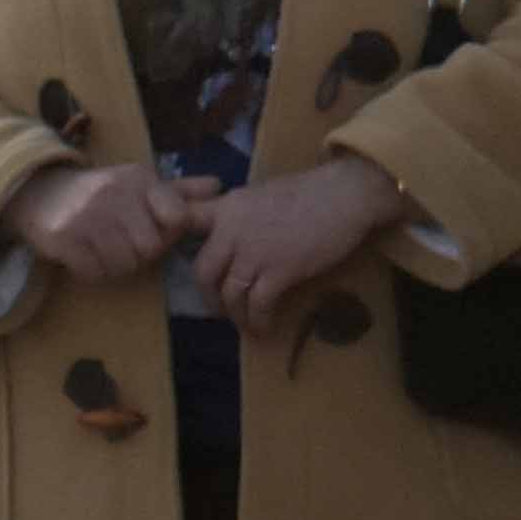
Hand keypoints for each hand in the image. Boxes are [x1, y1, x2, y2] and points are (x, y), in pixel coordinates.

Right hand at [6, 156, 209, 285]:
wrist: (40, 192)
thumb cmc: (101, 193)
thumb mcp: (140, 185)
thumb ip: (180, 191)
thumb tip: (220, 186)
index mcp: (139, 179)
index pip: (176, 218)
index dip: (167, 232)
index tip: (151, 228)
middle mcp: (114, 193)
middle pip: (150, 248)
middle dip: (138, 253)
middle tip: (121, 241)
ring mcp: (87, 215)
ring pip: (123, 264)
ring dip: (115, 265)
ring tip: (102, 247)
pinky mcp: (63, 236)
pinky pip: (94, 272)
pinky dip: (92, 270)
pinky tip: (84, 254)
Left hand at [201, 151, 409, 344]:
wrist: (344, 194)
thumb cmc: (310, 192)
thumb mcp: (262, 195)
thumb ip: (241, 215)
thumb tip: (234, 235)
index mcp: (227, 207)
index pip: (185, 221)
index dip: (175, 242)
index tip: (186, 262)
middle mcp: (232, 230)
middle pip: (204, 272)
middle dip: (210, 296)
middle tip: (220, 308)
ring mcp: (254, 251)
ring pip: (230, 293)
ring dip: (236, 314)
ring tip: (246, 323)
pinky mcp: (279, 270)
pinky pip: (258, 304)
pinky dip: (258, 320)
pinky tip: (264, 327)